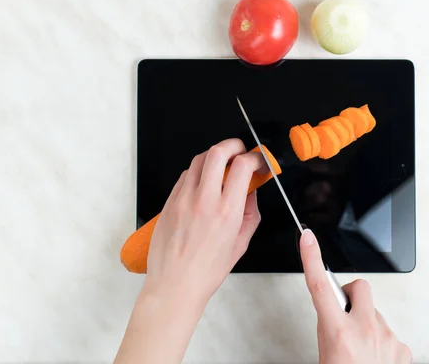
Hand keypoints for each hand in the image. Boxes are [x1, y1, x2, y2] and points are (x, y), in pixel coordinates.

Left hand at [145, 138, 263, 299]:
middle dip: (233, 145)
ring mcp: (183, 199)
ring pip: (198, 160)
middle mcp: (204, 200)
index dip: (255, 157)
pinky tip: (204, 184)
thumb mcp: (241, 243)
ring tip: (221, 167)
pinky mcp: (169, 202)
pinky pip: (185, 176)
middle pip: (217, 152)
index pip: (243, 166)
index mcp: (227, 211)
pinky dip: (198, 173)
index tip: (259, 161)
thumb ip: (250, 213)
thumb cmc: (207, 270)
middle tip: (240, 151)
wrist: (175, 284)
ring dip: (214, 157)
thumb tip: (252, 191)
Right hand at [299, 230, 411, 363]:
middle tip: (345, 314)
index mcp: (338, 332)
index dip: (312, 258)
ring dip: (367, 325)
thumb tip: (336, 317)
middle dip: (351, 295)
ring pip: (375, 314)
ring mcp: (387, 338)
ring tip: (361, 351)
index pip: (319, 286)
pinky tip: (375, 358)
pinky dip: (382, 343)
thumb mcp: (326, 354)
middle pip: (359, 288)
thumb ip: (331, 329)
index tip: (308, 239)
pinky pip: (390, 333)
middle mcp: (364, 330)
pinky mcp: (403, 348)